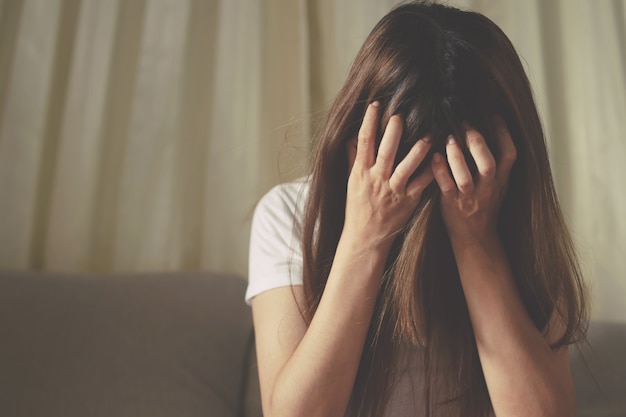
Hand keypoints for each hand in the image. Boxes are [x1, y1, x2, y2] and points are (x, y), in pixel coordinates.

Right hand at [343, 102, 432, 249]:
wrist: (365, 237)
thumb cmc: (357, 207)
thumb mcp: (351, 181)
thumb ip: (353, 158)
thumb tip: (352, 136)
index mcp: (361, 172)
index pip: (364, 141)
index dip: (369, 121)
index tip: (376, 105)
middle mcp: (377, 179)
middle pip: (386, 150)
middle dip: (394, 131)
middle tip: (402, 114)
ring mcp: (393, 190)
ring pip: (407, 166)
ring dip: (418, 149)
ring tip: (429, 134)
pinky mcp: (409, 200)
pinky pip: (423, 182)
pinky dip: (432, 170)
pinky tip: (441, 158)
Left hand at [431, 120, 516, 246]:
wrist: (475, 236)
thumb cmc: (484, 205)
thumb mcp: (498, 184)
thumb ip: (497, 163)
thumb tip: (492, 132)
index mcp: (501, 179)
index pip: (509, 154)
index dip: (504, 134)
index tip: (494, 117)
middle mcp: (487, 187)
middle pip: (488, 163)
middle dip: (477, 142)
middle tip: (466, 125)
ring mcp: (469, 196)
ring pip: (465, 176)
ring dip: (456, 156)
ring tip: (449, 138)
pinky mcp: (451, 203)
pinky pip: (445, 186)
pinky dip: (439, 170)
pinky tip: (434, 157)